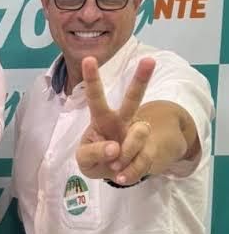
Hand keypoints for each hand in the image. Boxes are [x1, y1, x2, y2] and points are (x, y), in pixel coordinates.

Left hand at [76, 56, 155, 184]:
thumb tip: (115, 148)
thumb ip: (93, 153)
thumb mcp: (84, 160)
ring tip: (114, 165)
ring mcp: (138, 134)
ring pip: (139, 133)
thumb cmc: (96, 158)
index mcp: (101, 118)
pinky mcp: (149, 150)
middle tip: (149, 60)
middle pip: (133, 99)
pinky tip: (121, 175)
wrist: (117, 174)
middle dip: (141, 79)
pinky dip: (128, 172)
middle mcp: (122, 121)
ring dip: (124, 154)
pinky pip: (142, 160)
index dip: (92, 79)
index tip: (89, 58)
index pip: (95, 97)